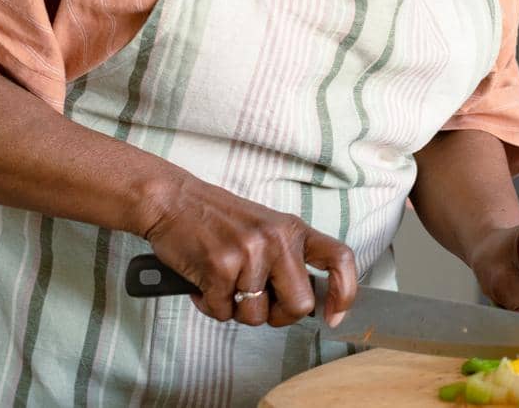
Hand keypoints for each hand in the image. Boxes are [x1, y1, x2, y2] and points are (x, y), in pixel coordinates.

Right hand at [140, 173, 357, 327]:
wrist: (174, 201)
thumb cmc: (219, 220)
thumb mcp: (267, 228)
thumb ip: (289, 259)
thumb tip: (307, 303)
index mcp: (294, 230)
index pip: (340, 258)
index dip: (344, 291)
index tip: (335, 315)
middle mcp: (278, 240)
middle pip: (299, 305)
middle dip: (278, 316)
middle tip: (256, 302)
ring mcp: (250, 253)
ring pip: (256, 316)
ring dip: (236, 310)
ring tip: (224, 283)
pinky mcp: (219, 267)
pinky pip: (222, 313)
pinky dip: (210, 306)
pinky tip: (204, 283)